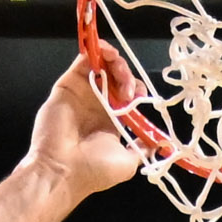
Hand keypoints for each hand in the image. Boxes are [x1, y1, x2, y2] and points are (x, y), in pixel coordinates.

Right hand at [28, 58, 142, 201]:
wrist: (63, 170)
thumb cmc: (93, 170)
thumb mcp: (128, 164)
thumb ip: (142, 149)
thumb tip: (159, 144)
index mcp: (111, 120)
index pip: (127, 93)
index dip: (136, 89)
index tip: (138, 97)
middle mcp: (97, 103)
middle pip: (116, 76)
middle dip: (127, 75)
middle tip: (128, 90)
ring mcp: (82, 92)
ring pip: (102, 65)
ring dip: (116, 62)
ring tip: (119, 73)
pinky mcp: (68, 83)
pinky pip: (83, 60)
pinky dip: (96, 51)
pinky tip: (106, 54)